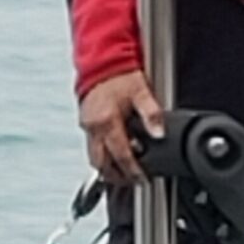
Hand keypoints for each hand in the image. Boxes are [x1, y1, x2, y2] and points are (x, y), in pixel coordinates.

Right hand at [79, 68, 165, 184]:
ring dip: (108, 169)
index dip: (133, 171)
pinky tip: (115, 155)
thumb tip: (159, 133)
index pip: (121, 155)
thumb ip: (152, 114)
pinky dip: (103, 156)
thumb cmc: (121, 75)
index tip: (143, 179)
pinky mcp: (85, 123)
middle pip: (102, 164)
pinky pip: (92, 147)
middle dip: (117, 177)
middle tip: (133, 181)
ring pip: (94, 158)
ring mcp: (87, 126)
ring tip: (125, 173)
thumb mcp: (142, 91)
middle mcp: (94, 126)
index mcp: (107, 120)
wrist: (102, 62)